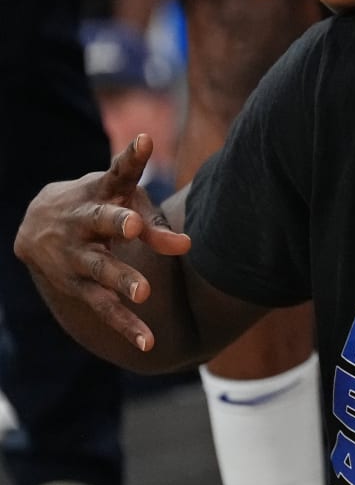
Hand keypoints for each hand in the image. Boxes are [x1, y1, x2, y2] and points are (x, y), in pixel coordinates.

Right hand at [13, 135, 190, 351]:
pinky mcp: (76, 285)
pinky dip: (126, 325)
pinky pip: (103, 307)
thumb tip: (190, 246)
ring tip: (143, 292)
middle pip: (100, 221)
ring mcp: (75, 254)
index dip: (132, 156)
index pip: (118, 171)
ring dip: (120, 278)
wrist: (35, 225)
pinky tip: (148, 343)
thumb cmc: (97, 208)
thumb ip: (156, 224)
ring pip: (98, 267)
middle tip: (133, 225)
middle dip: (116, 222)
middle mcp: (83, 222)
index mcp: (99, 192)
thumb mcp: (122, 205)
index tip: (145, 141)